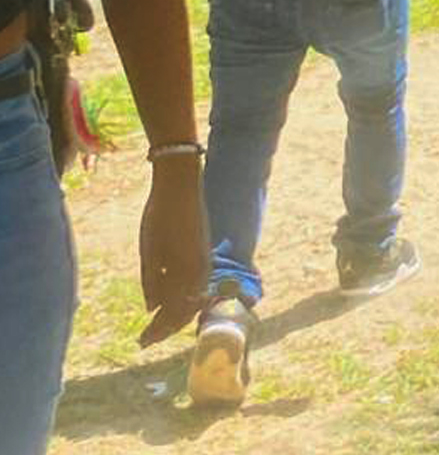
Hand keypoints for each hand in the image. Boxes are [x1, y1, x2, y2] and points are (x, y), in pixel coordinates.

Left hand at [137, 159, 208, 346]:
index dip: (159, 330)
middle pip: (185, 309)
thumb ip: (153, 282)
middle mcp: (201, 272)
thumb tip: (152, 309)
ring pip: (190, 298)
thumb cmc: (160, 218)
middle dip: (166, 327)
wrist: (180, 188)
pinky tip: (167, 300)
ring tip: (155, 324)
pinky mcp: (202, 253)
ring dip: (173, 314)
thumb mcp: (150, 252)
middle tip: (145, 340)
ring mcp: (204, 262)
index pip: (175, 313)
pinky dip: (181, 298)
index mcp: (188, 273)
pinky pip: (194, 285)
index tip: (142, 343)